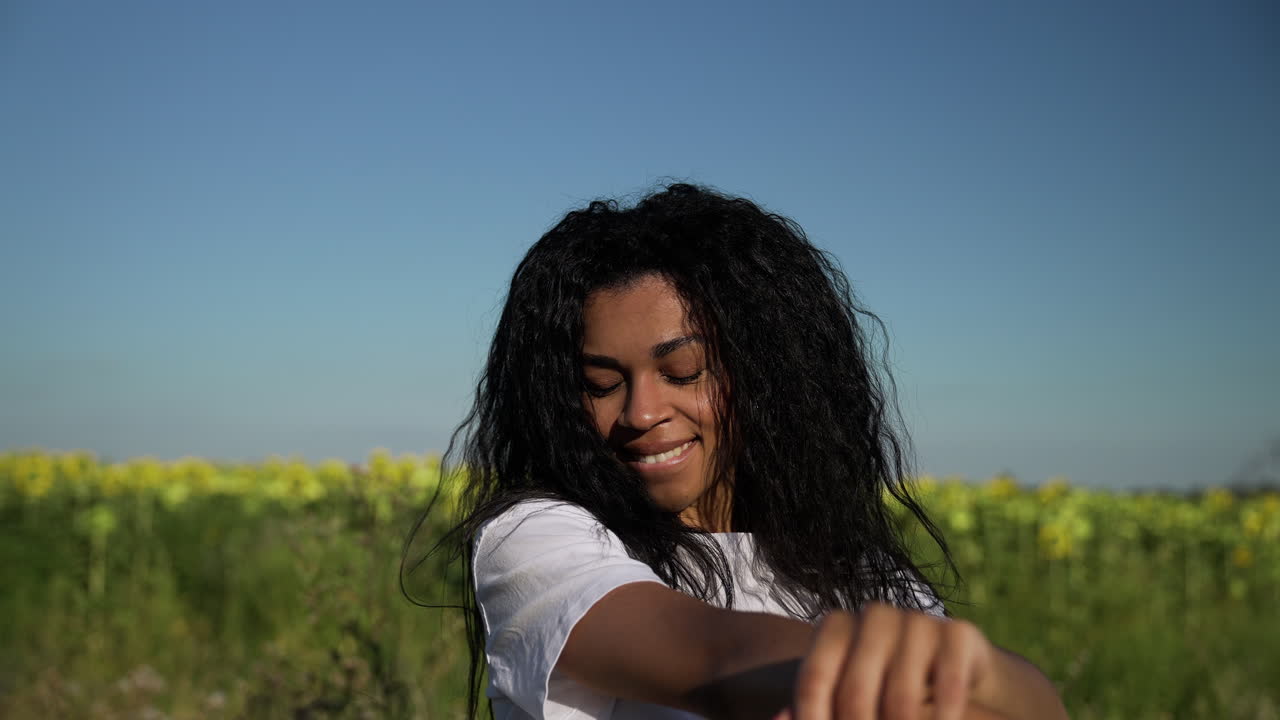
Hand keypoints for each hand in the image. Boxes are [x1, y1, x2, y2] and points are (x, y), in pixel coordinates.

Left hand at [777, 602, 1003, 719]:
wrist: (954, 670)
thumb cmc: (884, 688)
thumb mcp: (846, 697)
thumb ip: (813, 708)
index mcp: (836, 627)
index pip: (813, 680)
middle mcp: (874, 616)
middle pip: (855, 694)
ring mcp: (917, 621)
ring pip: (901, 696)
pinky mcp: (958, 634)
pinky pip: (948, 683)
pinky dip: (944, 713)